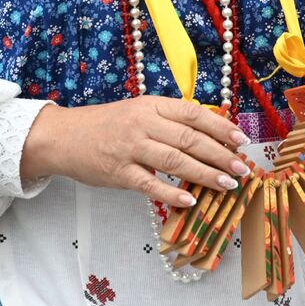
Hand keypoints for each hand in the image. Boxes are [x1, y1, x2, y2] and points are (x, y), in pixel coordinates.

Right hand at [20, 96, 250, 209]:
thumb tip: (212, 129)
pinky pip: (149, 185)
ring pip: (174, 161)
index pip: (194, 114)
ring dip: (204, 173)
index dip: (221, 126)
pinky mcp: (117, 173)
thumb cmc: (108, 124)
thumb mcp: (141, 110)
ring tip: (226, 184)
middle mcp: (143, 124)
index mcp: (152, 105)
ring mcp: (130, 148)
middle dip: (220, 154)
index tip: (241, 140)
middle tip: (241, 168)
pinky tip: (190, 200)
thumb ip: (171, 119)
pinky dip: (171, 193)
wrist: (63, 136)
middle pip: (189, 139)